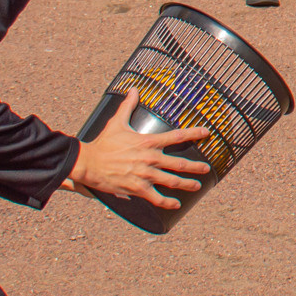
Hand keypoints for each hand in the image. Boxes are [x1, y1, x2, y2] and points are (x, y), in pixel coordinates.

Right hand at [64, 94, 214, 209]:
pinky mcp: (137, 188)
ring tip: (197, 186)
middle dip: (196, 166)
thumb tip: (133, 90)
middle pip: (180, 163)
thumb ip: (128, 106)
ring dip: (187, 184)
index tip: (207, 133)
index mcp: (148, 142)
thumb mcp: (117, 122)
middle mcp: (150, 158)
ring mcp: (145, 175)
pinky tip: (176, 205)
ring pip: (172, 181)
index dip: (193, 133)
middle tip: (207, 168)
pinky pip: (156, 198)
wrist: (88, 163)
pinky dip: (168, 202)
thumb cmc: (103, 143)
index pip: (176, 136)